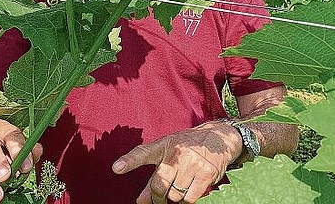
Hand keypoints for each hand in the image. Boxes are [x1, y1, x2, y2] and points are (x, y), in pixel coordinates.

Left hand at [112, 121, 241, 203]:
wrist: (217, 138)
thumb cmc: (187, 147)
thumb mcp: (167, 154)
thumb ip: (153, 176)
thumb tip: (141, 201)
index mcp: (163, 145)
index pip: (143, 153)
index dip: (129, 161)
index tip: (117, 168)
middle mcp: (176, 153)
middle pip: (158, 186)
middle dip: (157, 197)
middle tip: (160, 198)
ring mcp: (192, 163)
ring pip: (174, 195)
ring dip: (174, 198)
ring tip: (179, 187)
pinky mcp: (206, 173)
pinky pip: (190, 198)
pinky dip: (187, 200)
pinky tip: (189, 190)